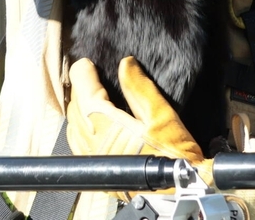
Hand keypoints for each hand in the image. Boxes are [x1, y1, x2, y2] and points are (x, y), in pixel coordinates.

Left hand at [66, 57, 211, 187]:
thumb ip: (140, 89)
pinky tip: (91, 123)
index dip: (82, 74)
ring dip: (78, 108)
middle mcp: (93, 144)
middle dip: (80, 89)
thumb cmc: (174, 156)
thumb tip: (126, 65)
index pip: (83, 92)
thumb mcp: (163, 117)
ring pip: (73, 127)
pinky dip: (80, 127)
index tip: (86, 64)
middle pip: (75, 108)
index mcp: (107, 126)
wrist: (181, 190)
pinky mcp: (99, 171)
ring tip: (89, 95)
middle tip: (90, 75)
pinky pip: (78, 144)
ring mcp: (94, 159)